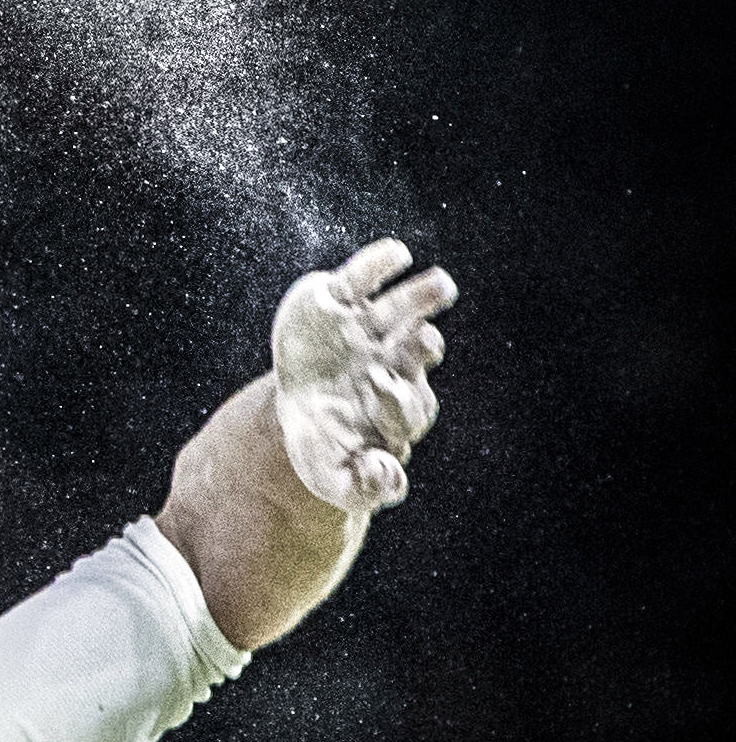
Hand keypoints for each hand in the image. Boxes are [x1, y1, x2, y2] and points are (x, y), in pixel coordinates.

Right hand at [271, 240, 455, 514]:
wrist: (299, 403)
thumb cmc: (324, 441)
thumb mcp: (331, 476)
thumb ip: (361, 486)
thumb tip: (388, 479)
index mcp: (395, 405)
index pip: (408, 405)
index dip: (398, 401)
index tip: (378, 392)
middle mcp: (390, 361)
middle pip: (416, 353)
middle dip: (419, 348)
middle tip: (422, 341)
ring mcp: (368, 328)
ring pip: (404, 309)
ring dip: (423, 297)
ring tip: (442, 285)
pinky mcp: (340, 297)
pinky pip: (364, 276)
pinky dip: (380, 263)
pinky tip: (397, 254)